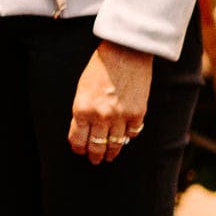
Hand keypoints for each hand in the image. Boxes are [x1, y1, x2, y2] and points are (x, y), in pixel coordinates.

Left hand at [68, 39, 152, 163]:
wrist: (124, 54)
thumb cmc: (99, 69)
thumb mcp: (81, 90)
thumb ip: (81, 111)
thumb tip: (83, 130)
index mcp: (82, 109)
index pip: (78, 139)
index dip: (78, 148)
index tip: (80, 151)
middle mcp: (101, 116)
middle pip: (97, 146)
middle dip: (95, 155)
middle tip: (95, 161)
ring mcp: (121, 117)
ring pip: (115, 143)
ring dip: (112, 152)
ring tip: (109, 156)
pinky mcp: (138, 114)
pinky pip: (133, 133)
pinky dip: (128, 137)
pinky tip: (125, 138)